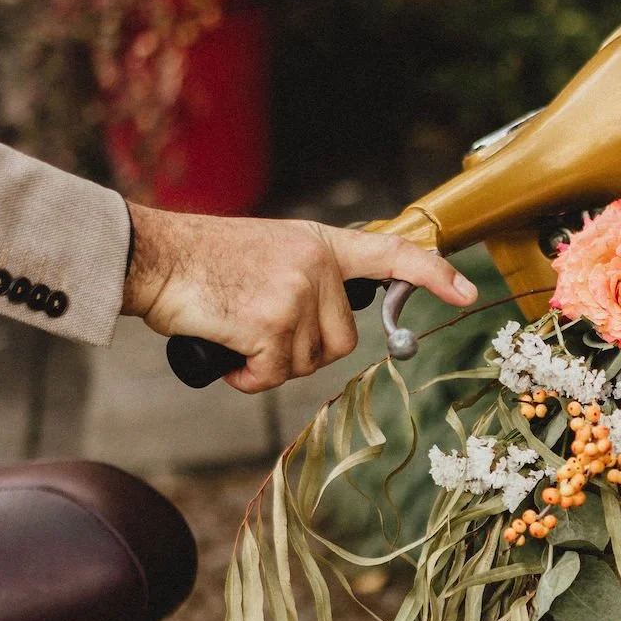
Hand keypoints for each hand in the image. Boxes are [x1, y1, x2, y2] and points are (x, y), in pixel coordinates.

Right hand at [122, 203, 477, 393]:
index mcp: (320, 243)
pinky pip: (275, 376)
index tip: (465, 292)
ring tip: (236, 330)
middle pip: (343, 341)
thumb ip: (308, 276)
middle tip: (260, 331)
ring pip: (308, 362)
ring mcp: (297, 292)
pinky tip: (227, 352)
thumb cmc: (203, 263)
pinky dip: (249, 378)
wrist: (154, 256)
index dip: (432, 275)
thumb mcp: (270, 251)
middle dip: (304, 351)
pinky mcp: (272, 322)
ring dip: (272, 364)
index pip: (391, 254)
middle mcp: (317, 264)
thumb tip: (328, 326)